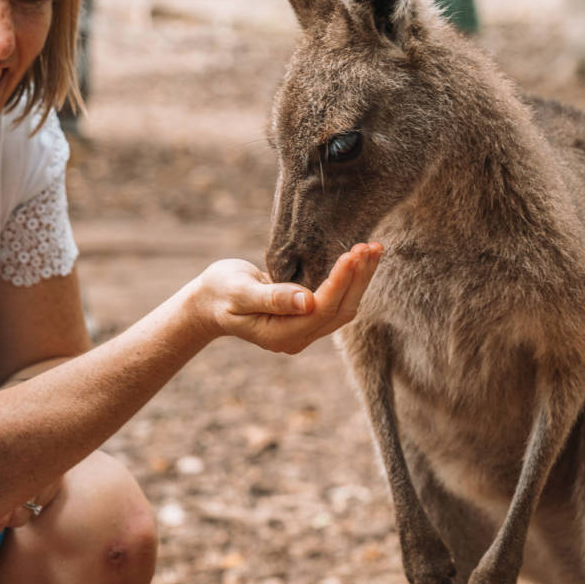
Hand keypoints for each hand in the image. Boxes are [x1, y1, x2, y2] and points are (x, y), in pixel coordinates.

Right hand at [186, 243, 382, 353]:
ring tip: (375, 248)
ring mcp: (305, 328)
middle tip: (371, 246)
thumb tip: (306, 301)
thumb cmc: (220, 293)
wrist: (210, 301)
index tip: (351, 254)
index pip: (321, 310)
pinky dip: (352, 279)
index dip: (339, 283)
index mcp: (281, 335)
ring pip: (344, 306)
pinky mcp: (308, 315)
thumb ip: (272, 298)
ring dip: (361, 278)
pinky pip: (337, 299)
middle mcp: (298, 336)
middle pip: (341, 310)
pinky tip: (361, 258)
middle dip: (359, 278)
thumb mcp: (239, 293)